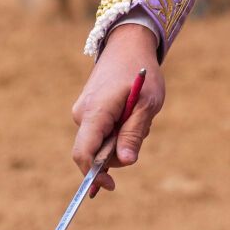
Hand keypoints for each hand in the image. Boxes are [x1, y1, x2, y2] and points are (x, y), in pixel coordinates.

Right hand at [70, 22, 163, 196]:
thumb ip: (134, 133)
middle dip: (119, 150)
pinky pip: (102, 132)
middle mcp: (82, 114)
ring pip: (102, 142)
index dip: (94, 174)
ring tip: (137, 112)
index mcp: (94, 112)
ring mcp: (83, 112)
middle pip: (96, 152)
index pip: (84, 153)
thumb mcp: (147, 104)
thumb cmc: (140, 72)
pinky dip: (118, 130)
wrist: (127, 45)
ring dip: (122, 137)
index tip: (112, 185)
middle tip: (142, 128)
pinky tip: (129, 115)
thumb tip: (125, 161)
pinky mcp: (88, 110)